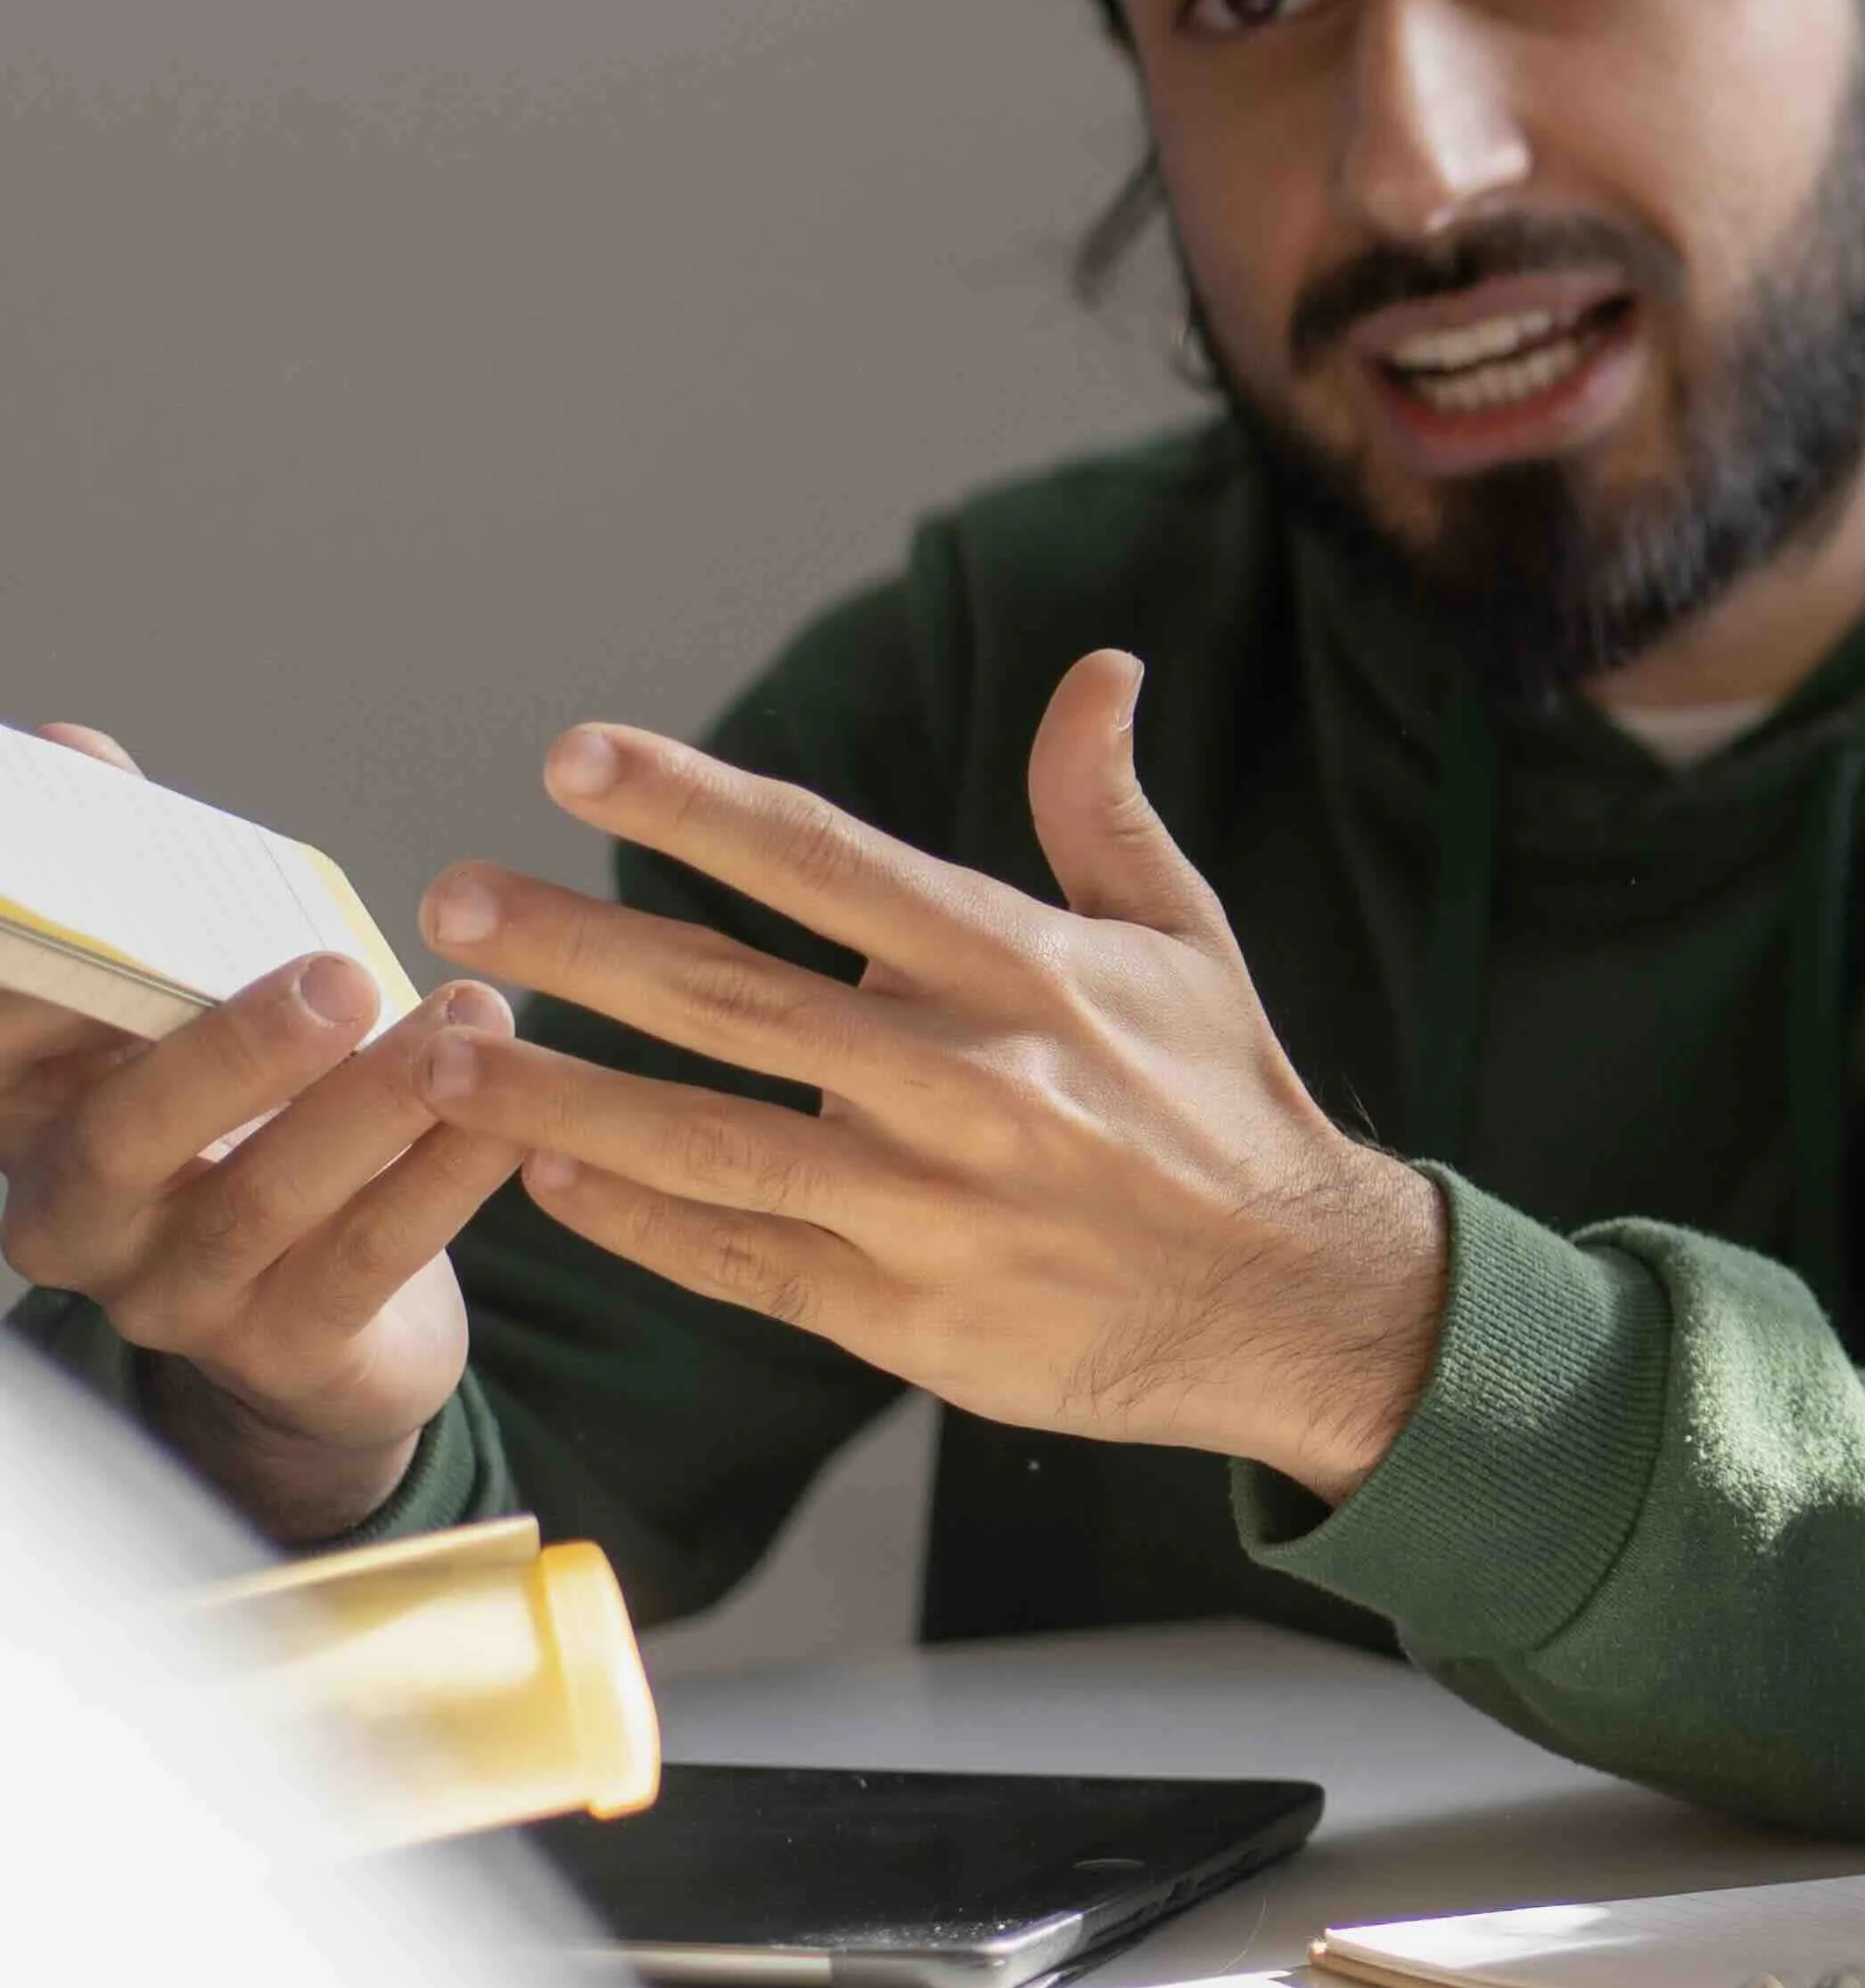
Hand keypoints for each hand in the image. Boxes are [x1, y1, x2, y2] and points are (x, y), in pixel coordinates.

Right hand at [0, 721, 505, 1539]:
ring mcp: (171, 1294)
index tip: (87, 887)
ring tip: (471, 1018)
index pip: (7, 1033)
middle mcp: (73, 1213)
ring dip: (376, 1103)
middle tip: (339, 975)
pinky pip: (370, 1259)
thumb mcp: (184, 1011)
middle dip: (233, 1051)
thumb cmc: (249, 1121)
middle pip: (124, 1135)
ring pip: (265, 1199)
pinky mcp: (287, 1351)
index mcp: (27, 1113)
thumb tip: (73, 751)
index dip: (37, 964)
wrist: (320, 1325)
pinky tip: (518, 1114)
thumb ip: (141, 896)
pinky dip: (448, 1178)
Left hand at [412, 649, 1451, 1494]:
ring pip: (707, 1142)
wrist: (1299, 1298)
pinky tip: (546, 1183)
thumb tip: (1099, 671)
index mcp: (1024, 973)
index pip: (830, 865)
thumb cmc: (1224, 1103)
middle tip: (452, 900)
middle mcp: (967, 1082)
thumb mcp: (1181, 941)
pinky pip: (739, 1260)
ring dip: (559, 1100)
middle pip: (732, 999)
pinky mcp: (904, 1317)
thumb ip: (1103, 808)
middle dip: (578, 946)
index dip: (696, 805)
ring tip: (442, 1058)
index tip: (576, 757)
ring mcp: (927, 1208)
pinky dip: (636, 1223)